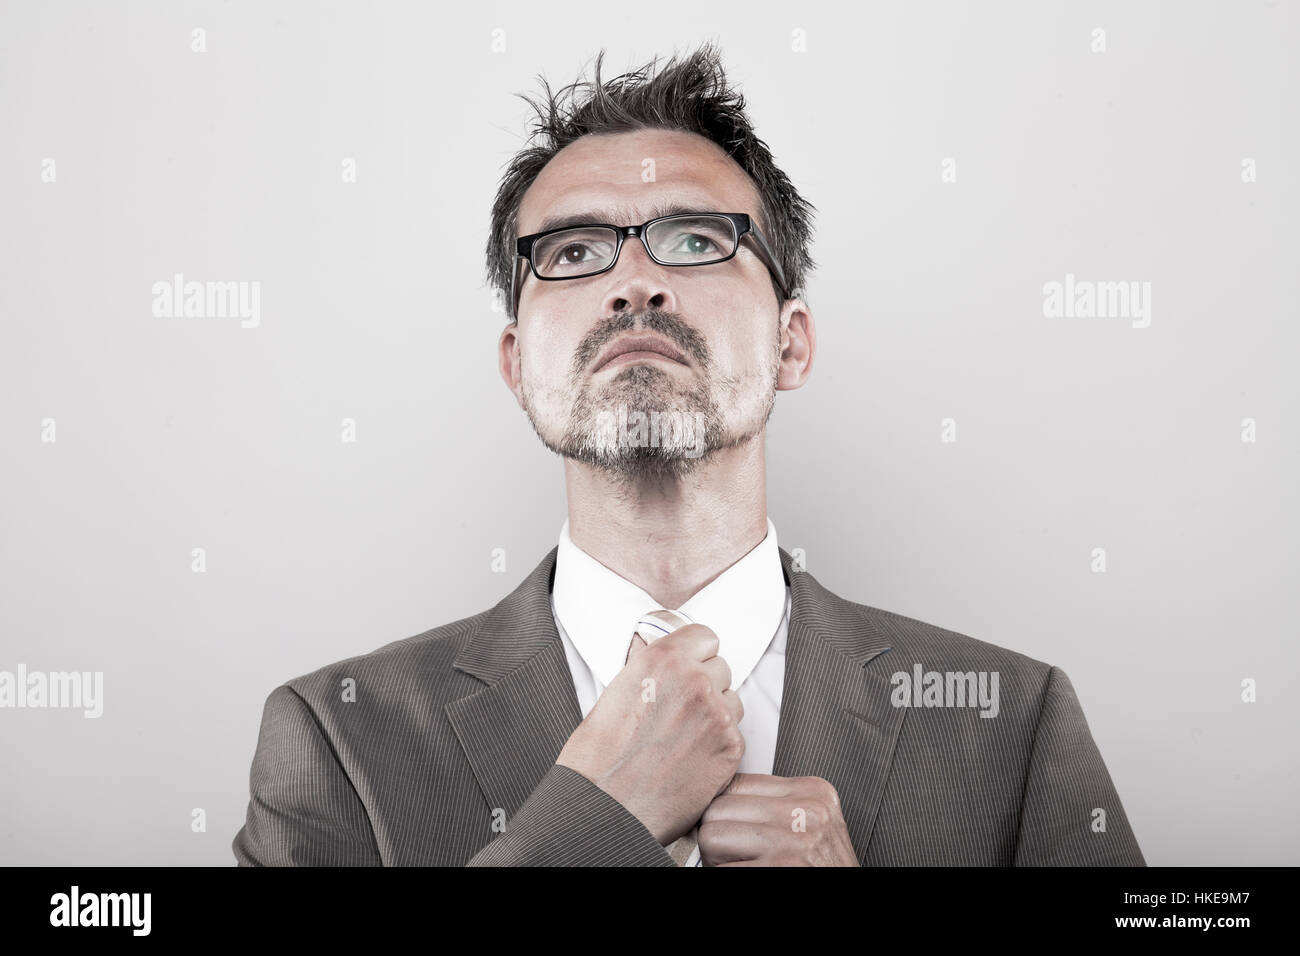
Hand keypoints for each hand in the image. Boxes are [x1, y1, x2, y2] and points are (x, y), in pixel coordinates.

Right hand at [555, 621, 744, 844]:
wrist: (605, 807)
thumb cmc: (598, 757)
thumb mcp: (616, 690)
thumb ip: (652, 670)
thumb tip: (670, 664)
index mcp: (663, 659)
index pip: (704, 636)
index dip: (695, 654)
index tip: (688, 668)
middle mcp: (694, 681)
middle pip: (721, 668)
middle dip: (705, 685)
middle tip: (680, 711)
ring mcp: (717, 714)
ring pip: (732, 701)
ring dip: (715, 714)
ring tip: (684, 738)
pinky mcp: (730, 748)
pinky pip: (735, 734)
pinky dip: (718, 746)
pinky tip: (691, 760)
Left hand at [698, 773, 859, 865]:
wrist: (851, 903)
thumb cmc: (823, 869)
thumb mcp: (810, 823)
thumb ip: (773, 802)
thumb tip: (716, 792)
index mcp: (814, 792)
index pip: (736, 782)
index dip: (727, 811)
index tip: (738, 829)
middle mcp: (807, 812)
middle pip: (719, 807)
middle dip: (719, 835)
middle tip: (740, 854)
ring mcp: (793, 842)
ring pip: (711, 835)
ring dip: (718, 858)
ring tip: (746, 864)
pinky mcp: (778, 869)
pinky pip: (720, 867)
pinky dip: (725, 873)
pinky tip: (751, 874)